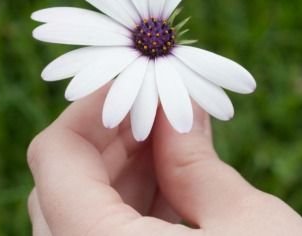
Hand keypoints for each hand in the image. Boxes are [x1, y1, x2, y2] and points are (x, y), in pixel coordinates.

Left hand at [27, 86, 301, 234]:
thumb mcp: (245, 220)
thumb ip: (196, 158)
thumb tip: (179, 106)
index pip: (56, 159)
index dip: (92, 107)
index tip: (137, 82)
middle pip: (64, 186)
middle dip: (113, 136)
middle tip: (164, 106)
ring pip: (84, 214)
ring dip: (125, 168)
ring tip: (176, 135)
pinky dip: (136, 202)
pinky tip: (178, 176)